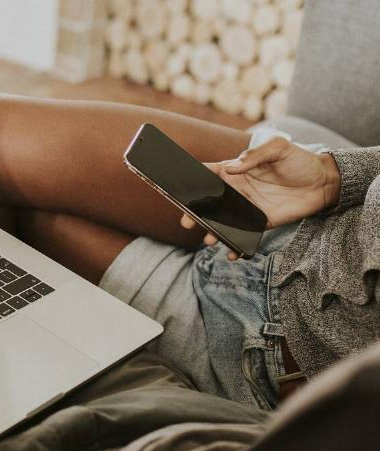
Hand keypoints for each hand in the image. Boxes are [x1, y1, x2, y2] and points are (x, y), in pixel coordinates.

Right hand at [181, 137, 341, 259]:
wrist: (325, 182)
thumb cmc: (300, 160)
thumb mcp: (279, 148)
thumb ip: (255, 156)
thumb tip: (233, 168)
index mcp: (235, 170)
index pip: (207, 174)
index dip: (190, 178)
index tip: (176, 186)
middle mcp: (236, 190)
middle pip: (207, 202)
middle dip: (194, 212)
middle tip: (187, 220)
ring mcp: (246, 208)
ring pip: (220, 221)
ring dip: (211, 231)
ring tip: (208, 239)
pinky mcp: (259, 223)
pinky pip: (241, 236)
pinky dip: (234, 245)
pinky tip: (231, 252)